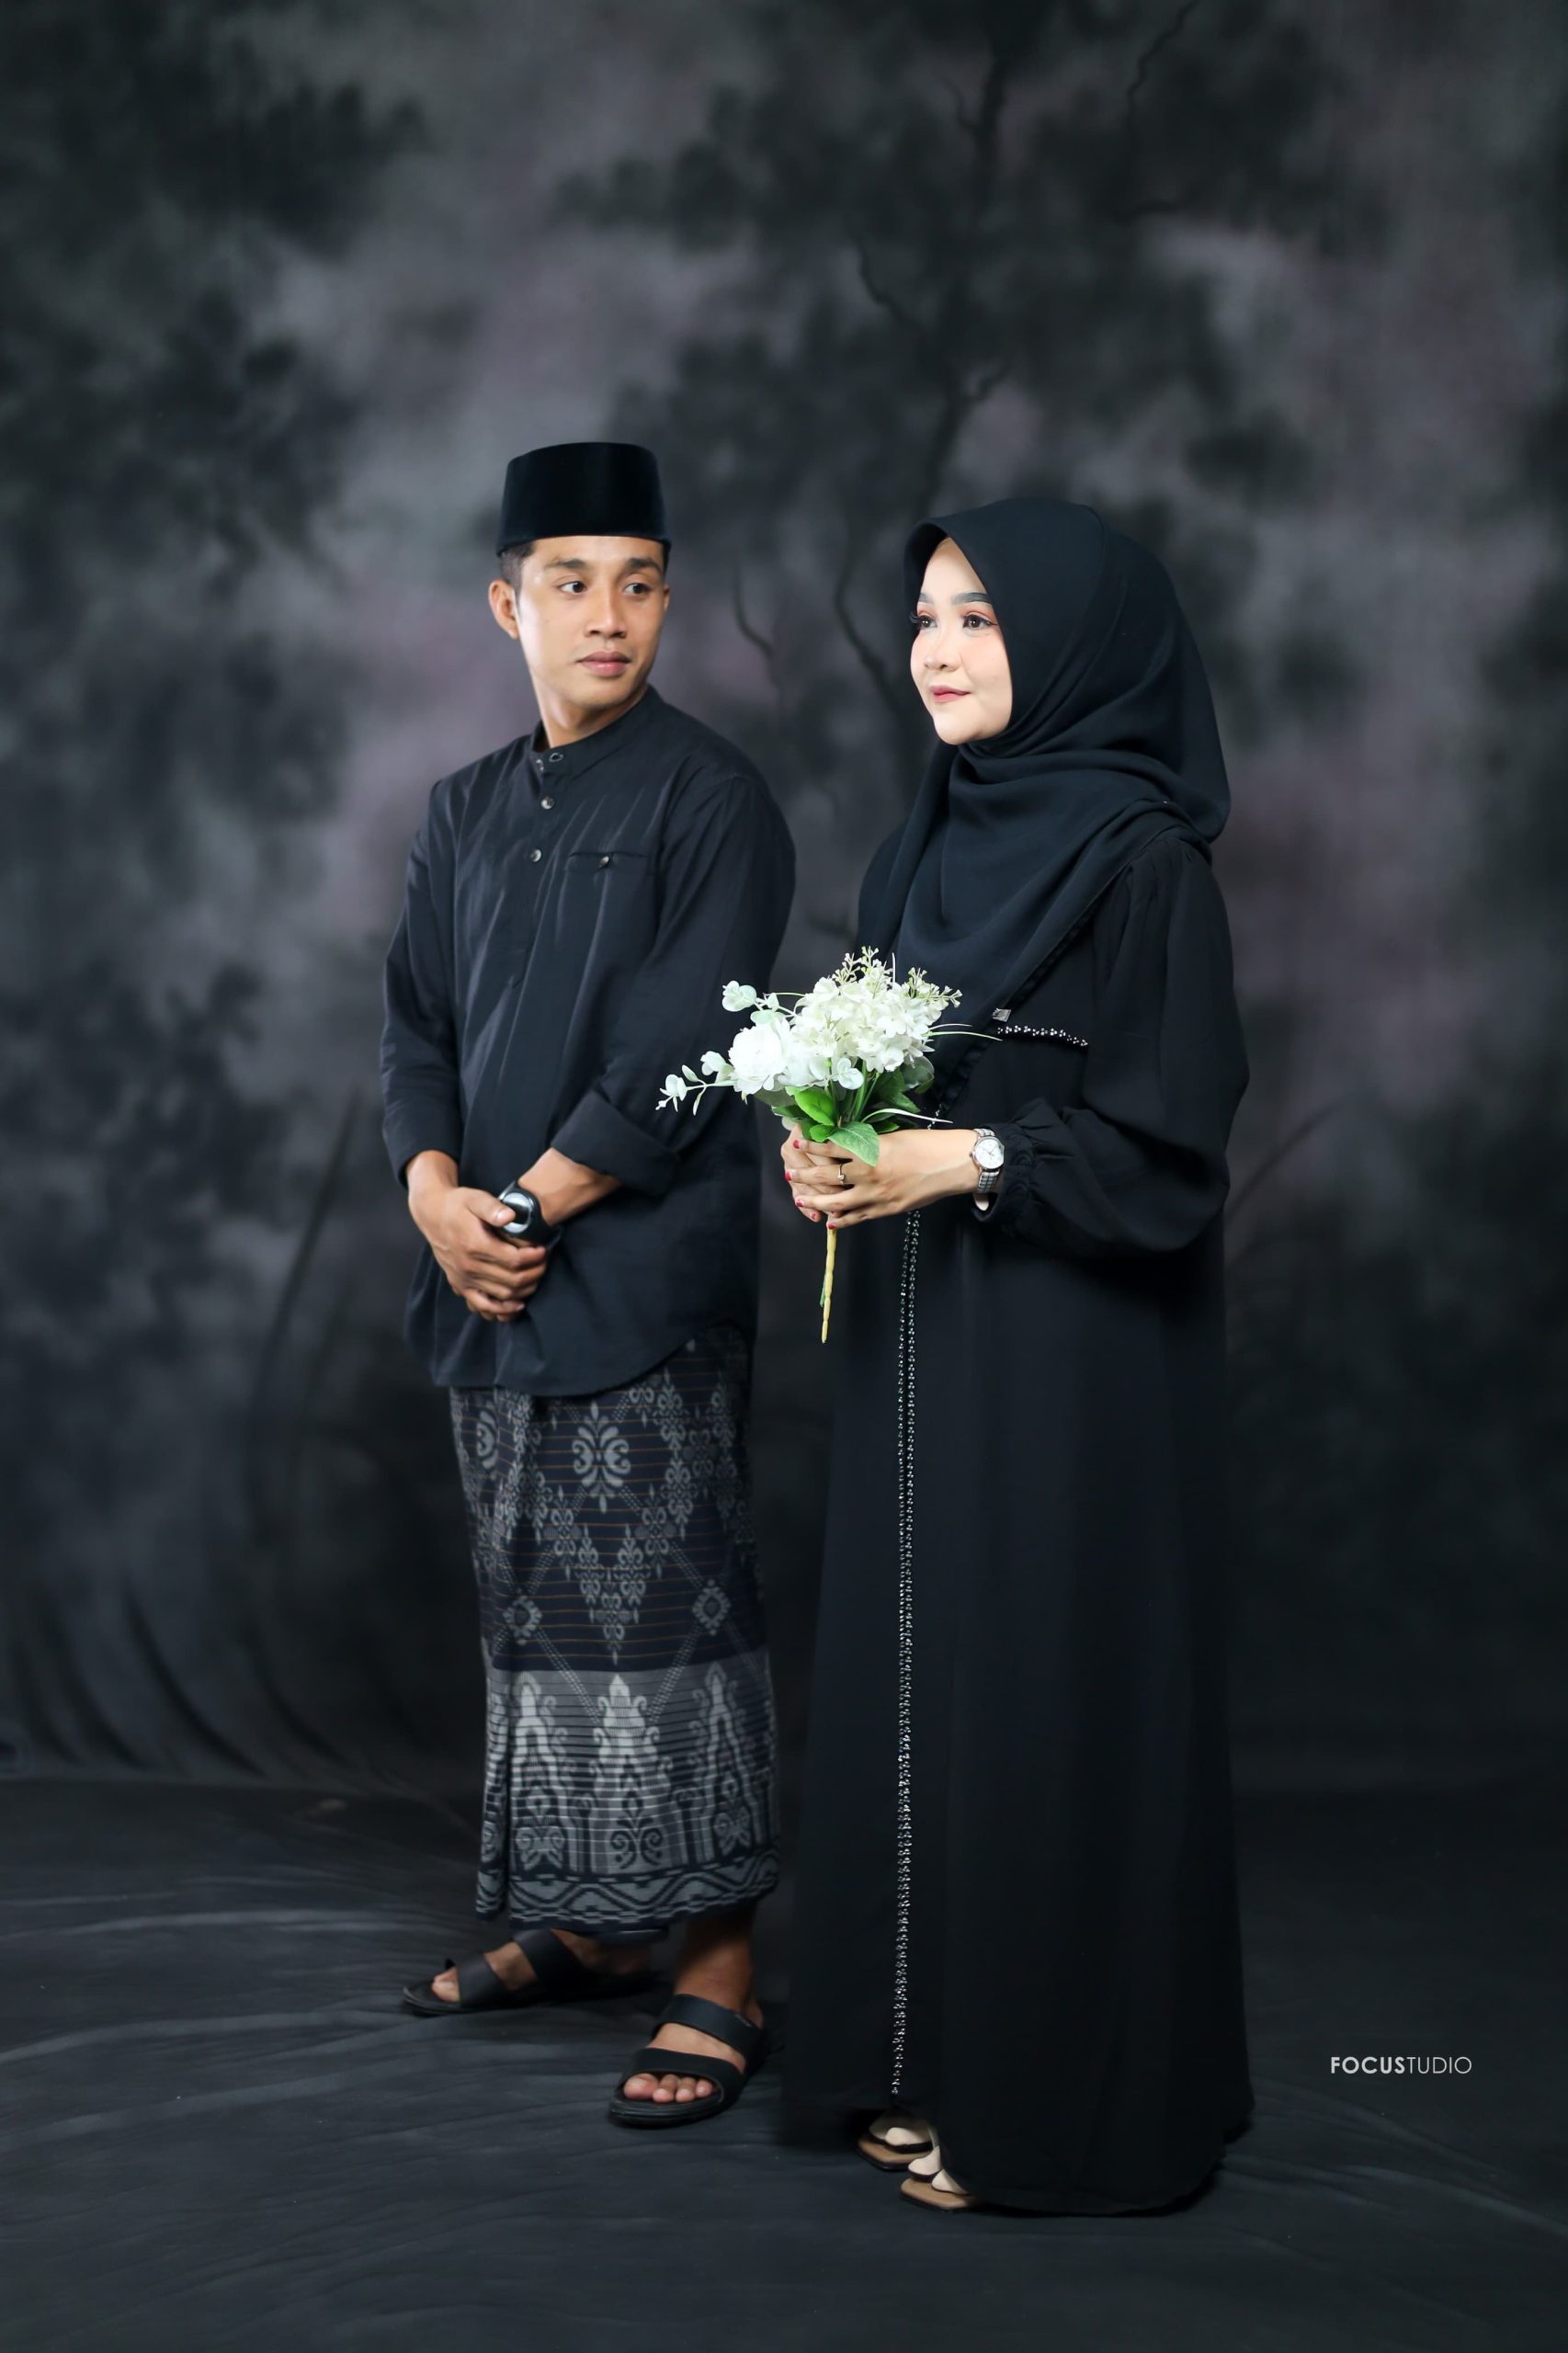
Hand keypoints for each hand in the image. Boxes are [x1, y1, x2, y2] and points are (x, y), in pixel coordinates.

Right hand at [406, 1157, 547, 1320]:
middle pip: (512, 1279)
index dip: (534, 1257)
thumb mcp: (475, 1198)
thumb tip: (511, 1216)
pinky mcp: (460, 1286)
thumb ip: (493, 1207)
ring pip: (503, 1295)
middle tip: (544, 1263)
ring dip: (525, 1290)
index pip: (514, 1259)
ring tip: (536, 1277)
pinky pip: (483, 1306)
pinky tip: (517, 1304)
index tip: (543, 1250)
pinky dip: (502, 1309)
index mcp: (475, 1245)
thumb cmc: (458, 1205)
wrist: (432, 1215)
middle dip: (534, 1273)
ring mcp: (464, 1279)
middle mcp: (469, 1266)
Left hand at [780, 1123, 979, 1226]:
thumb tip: (846, 1147)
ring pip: (837, 1202)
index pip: (832, 1148)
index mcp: (870, 1150)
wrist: (952, 1164)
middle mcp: (869, 1173)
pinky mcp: (887, 1210)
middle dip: (805, 1175)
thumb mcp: (892, 1138)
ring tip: (801, 1199)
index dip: (812, 1146)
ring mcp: (877, 1195)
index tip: (797, 1143)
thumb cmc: (926, 1145)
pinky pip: (858, 1217)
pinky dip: (842, 1220)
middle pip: (827, 1176)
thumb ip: (868, 1145)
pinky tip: (830, 1221)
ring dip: (816, 1201)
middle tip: (790, 1173)